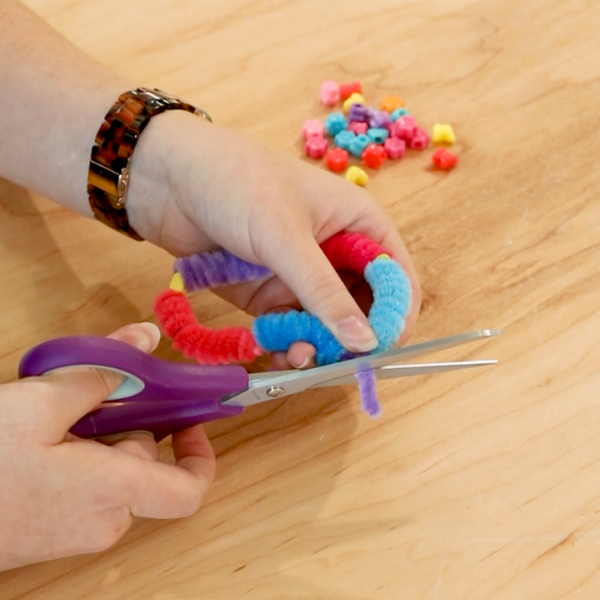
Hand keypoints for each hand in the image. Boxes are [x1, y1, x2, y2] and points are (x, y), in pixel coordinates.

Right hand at [0, 323, 214, 571]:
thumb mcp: (39, 404)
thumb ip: (102, 372)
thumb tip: (146, 338)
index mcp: (113, 492)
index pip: (189, 491)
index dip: (200, 454)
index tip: (188, 418)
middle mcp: (104, 520)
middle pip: (145, 464)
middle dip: (130, 422)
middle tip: (96, 390)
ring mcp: (77, 530)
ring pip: (115, 471)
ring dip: (100, 434)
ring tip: (57, 410)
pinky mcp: (54, 531)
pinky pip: (89, 487)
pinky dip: (82, 454)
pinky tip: (44, 434)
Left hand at [127, 112, 420, 367]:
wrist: (167, 178)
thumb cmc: (236, 183)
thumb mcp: (285, 235)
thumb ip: (323, 290)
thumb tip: (366, 341)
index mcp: (359, 223)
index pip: (396, 278)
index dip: (394, 316)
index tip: (376, 348)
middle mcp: (336, 252)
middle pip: (363, 309)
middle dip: (350, 339)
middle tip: (331, 362)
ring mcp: (301, 276)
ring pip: (325, 326)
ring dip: (316, 347)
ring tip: (296, 358)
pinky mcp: (269, 295)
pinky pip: (290, 329)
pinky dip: (287, 346)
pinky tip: (276, 355)